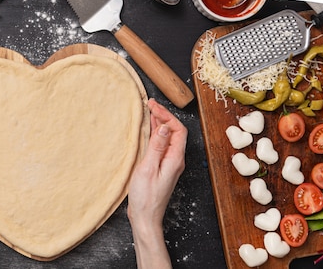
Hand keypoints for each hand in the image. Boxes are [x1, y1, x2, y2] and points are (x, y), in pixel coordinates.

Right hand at [127, 98, 187, 268]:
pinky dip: (156, 133)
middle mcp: (175, 160)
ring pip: (168, 138)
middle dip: (163, 115)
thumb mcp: (148, 169)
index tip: (153, 106)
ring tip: (149, 111)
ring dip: (160, 123)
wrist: (145, 218)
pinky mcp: (162, 167)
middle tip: (150, 104)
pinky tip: (149, 129)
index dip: (166, 115)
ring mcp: (169, 164)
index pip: (177, 130)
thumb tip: (165, 128)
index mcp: (174, 159)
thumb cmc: (145, 197)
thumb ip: (156, 147)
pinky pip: (162, 145)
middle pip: (174, 132)